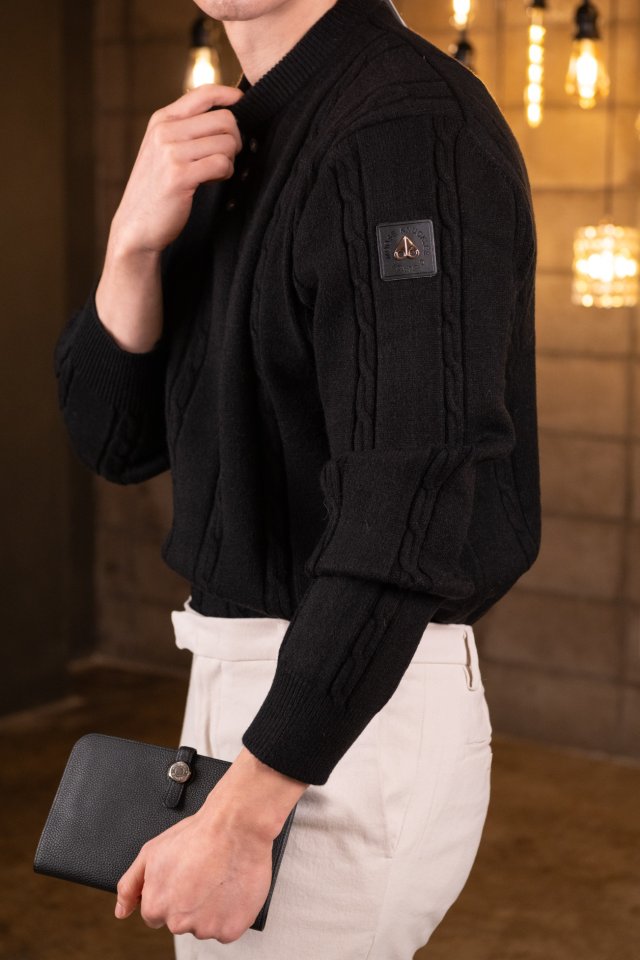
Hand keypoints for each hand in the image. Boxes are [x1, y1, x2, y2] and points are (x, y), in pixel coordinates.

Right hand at [110, 83, 244, 257]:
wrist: (136, 226)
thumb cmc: (157, 189)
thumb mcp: (164, 150)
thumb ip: (186, 130)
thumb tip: (227, 116)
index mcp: (162, 119)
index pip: (204, 93)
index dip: (230, 96)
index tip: (243, 105)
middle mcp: (165, 131)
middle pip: (224, 120)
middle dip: (235, 140)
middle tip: (226, 157)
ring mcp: (171, 152)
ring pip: (226, 142)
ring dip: (230, 160)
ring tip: (216, 173)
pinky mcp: (180, 176)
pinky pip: (222, 164)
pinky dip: (225, 174)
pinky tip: (213, 181)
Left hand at [114, 747, 307, 941]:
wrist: (236, 826)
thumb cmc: (197, 834)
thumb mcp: (152, 851)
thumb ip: (130, 885)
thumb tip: (121, 912)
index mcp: (156, 906)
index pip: (157, 914)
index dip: (171, 893)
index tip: (185, 876)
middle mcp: (178, 923)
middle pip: (181, 922)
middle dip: (191, 903)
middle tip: (203, 874)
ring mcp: (206, 928)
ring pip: (205, 925)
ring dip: (212, 909)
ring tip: (219, 877)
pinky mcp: (230, 929)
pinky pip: (227, 928)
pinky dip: (231, 913)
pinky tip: (230, 888)